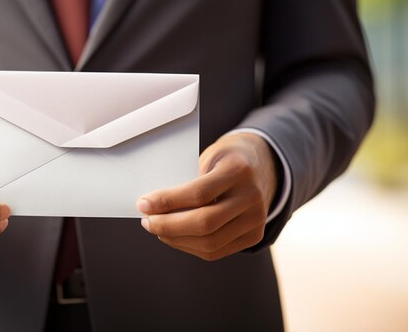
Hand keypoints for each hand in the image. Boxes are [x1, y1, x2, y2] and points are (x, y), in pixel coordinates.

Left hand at [137, 133, 277, 260]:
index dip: (167, 201)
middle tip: (147, 221)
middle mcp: (251, 197)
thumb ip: (188, 179)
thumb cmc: (226, 159)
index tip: (143, 204)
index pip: (198, 193)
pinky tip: (175, 237)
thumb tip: (154, 205)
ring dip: (176, 239)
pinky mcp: (254, 235)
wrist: (263, 165)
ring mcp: (256, 219)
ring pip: (210, 243)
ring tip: (157, 229)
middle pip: (204, 223)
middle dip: (168, 226)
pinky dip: (190, 246)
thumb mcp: (210, 156)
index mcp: (238, 170)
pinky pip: (216, 251)